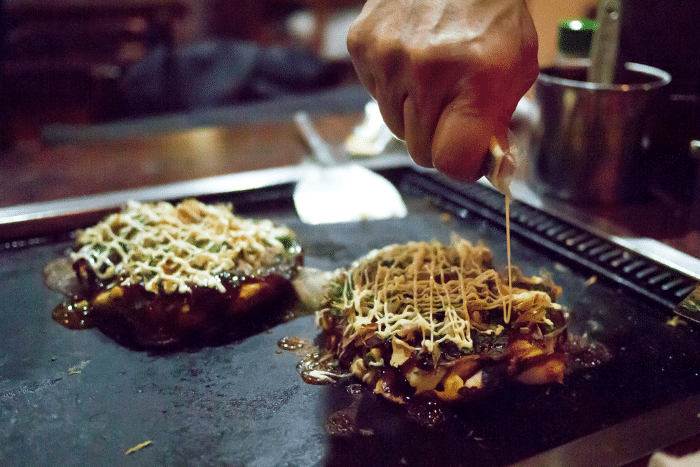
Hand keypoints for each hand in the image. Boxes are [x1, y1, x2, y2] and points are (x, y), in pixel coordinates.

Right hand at [347, 0, 537, 181]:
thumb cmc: (489, 12)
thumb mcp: (517, 66)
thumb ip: (500, 121)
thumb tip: (486, 167)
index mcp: (477, 78)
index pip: (451, 161)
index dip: (461, 166)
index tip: (468, 158)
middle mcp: (428, 70)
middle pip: (421, 151)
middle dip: (439, 138)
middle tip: (452, 111)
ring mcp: (389, 58)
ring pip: (395, 126)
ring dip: (413, 113)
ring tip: (432, 78)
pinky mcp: (363, 46)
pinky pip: (375, 96)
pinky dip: (394, 87)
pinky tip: (411, 60)